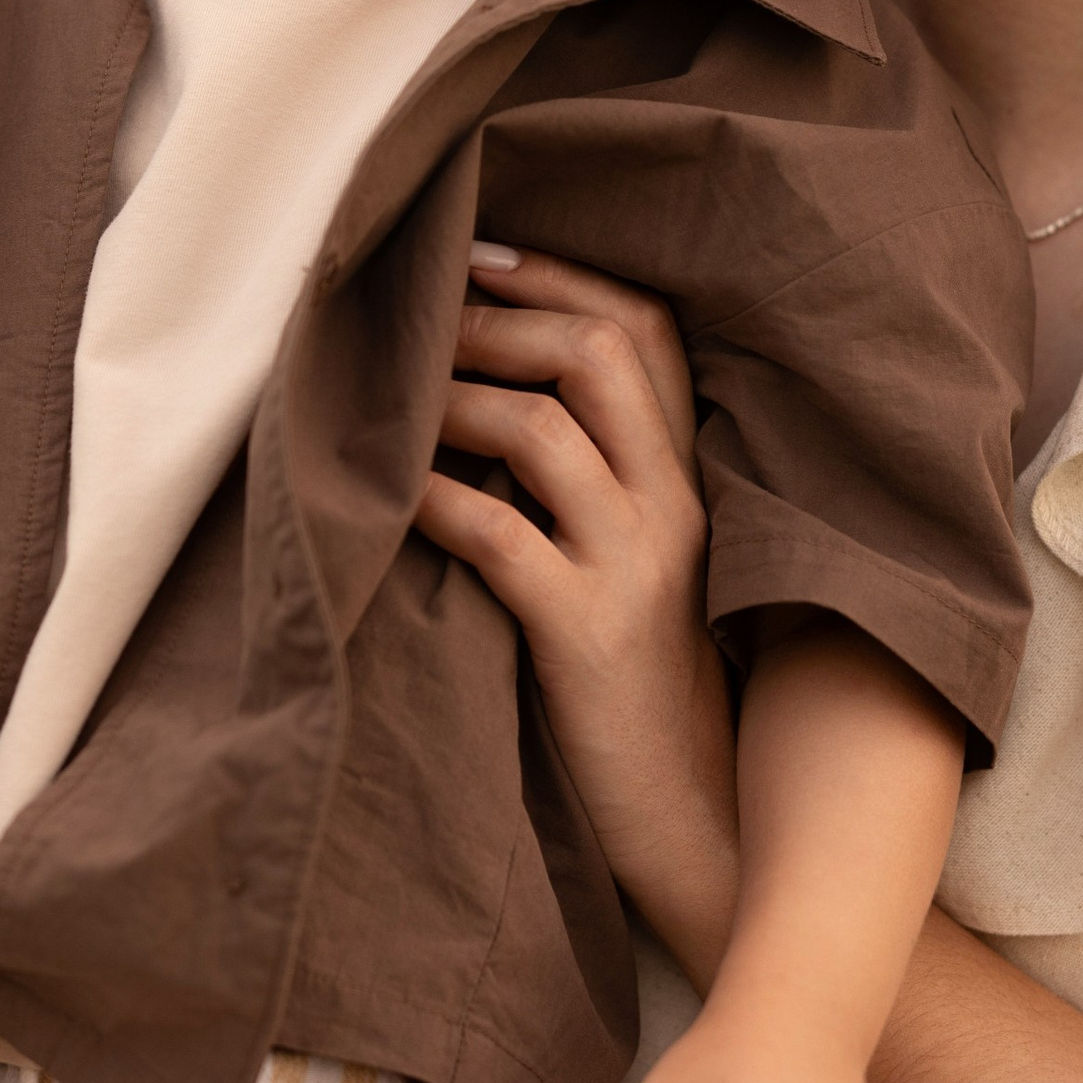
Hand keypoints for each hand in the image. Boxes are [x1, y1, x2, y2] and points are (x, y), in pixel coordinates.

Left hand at [412, 244, 739, 986]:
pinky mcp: (585, 635)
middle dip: (496, 314)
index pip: (648, 328)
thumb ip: (596, 487)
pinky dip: (428, 496)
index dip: (559, 275)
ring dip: (450, 391)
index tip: (477, 254)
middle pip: (599, 351)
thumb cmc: (643, 697)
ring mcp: (635, 568)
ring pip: (545, 426)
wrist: (700, 829)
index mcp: (692, 481)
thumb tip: (485, 402)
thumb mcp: (640, 572)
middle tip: (415, 315)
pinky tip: (382, 492)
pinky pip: (496, 533)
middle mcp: (676, 506)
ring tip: (388, 395)